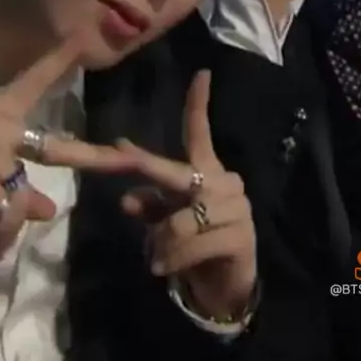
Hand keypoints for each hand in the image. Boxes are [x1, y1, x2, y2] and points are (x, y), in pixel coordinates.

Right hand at [0, 37, 140, 260]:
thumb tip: (46, 213)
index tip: (82, 40)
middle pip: (58, 151)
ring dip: (9, 227)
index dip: (58, 62)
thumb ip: (12, 192)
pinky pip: (1, 216)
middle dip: (98, 158)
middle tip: (128, 160)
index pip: (32, 82)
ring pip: (20, 200)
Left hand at [121, 71, 256, 321]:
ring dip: (160, 241)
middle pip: (177, 172)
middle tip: (120, 151)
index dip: (199, 104)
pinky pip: (191, 243)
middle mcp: (224, 182)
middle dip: (146, 164)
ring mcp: (236, 208)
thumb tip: (126, 200)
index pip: (201, 133)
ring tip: (160, 256)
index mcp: (206, 172)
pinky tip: (165, 268)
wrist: (226, 287)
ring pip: (178, 219)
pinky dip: (172, 258)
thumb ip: (150, 207)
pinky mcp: (240, 236)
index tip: (202, 73)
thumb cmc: (193, 246)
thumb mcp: (165, 223)